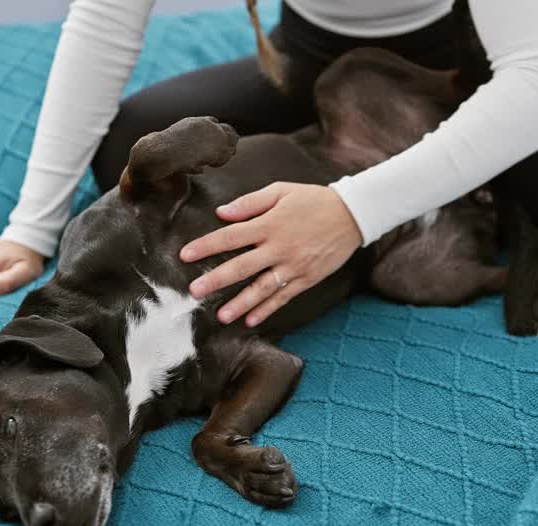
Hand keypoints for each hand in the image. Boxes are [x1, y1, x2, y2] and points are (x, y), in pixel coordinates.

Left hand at [180, 183, 361, 326]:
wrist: (352, 215)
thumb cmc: (313, 200)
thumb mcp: (281, 191)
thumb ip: (249, 203)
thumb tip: (221, 213)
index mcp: (269, 223)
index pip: (230, 236)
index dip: (206, 246)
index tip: (185, 255)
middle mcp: (279, 247)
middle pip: (242, 266)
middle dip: (216, 280)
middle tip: (195, 291)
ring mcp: (293, 266)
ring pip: (262, 288)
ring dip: (241, 304)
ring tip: (221, 316)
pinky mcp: (306, 278)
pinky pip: (283, 297)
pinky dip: (267, 310)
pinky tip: (251, 321)